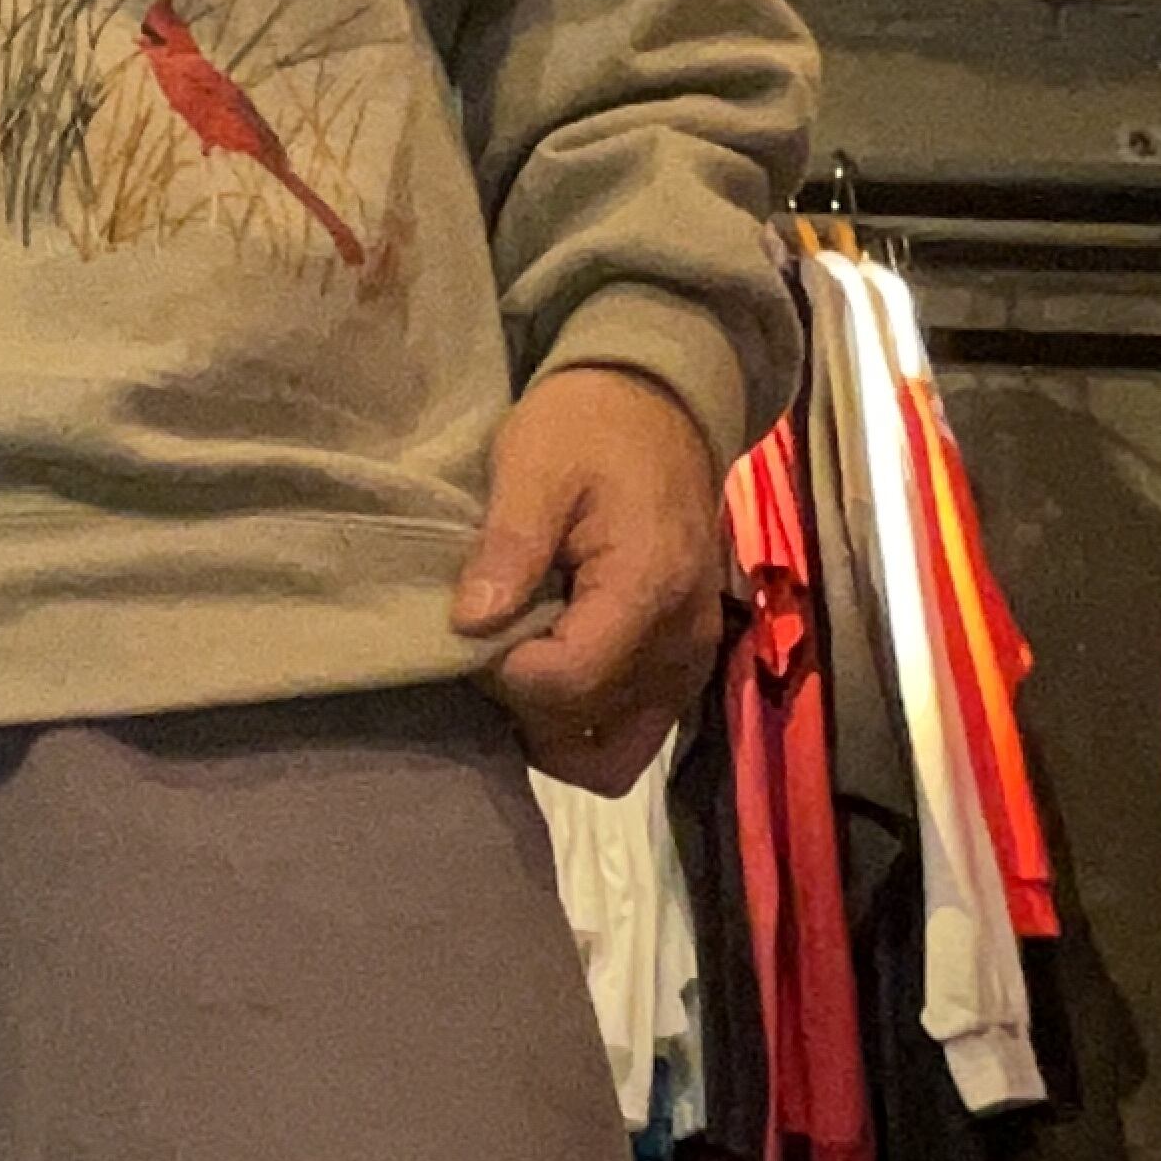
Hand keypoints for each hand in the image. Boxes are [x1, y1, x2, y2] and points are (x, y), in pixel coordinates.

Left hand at [451, 366, 725, 796]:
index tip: (473, 624)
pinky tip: (548, 675)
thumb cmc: (589, 426)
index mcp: (647, 589)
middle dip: (521, 700)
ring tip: (516, 662)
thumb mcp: (533, 464)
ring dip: (553, 728)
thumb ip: (507, 546)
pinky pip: (638, 732)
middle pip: (586, 726)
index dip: (501, 673)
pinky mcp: (685, 664)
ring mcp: (690, 661)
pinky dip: (588, 724)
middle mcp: (682, 642)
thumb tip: (470, 623)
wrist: (658, 407)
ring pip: (615, 753)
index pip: (565, 683)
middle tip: (489, 639)